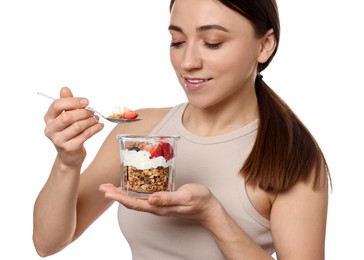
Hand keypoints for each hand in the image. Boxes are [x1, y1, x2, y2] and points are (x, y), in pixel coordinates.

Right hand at [43, 87, 103, 166]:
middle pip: (67, 117)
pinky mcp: (69, 148)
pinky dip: (95, 129)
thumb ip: (67, 103)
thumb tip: (65, 89)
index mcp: (49, 118)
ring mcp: (59, 140)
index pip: (57, 105)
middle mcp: (51, 129)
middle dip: (83, 112)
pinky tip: (99, 126)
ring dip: (90, 121)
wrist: (69, 155)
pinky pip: (85, 135)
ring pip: (78, 126)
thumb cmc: (69, 132)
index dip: (72, 101)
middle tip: (92, 112)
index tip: (86, 101)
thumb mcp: (66, 116)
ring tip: (96, 119)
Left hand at [99, 183, 219, 222]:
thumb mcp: (185, 196)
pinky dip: (133, 191)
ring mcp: (159, 204)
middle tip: (103, 187)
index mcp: (159, 207)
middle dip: (116, 195)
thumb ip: (168, 198)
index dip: (119, 197)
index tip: (107, 191)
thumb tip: (150, 199)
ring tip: (111, 186)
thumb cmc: (199, 200)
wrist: (208, 207)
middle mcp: (156, 206)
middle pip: (131, 202)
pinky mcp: (162, 199)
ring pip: (136, 199)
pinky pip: (144, 196)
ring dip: (122, 193)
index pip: (134, 203)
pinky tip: (131, 185)